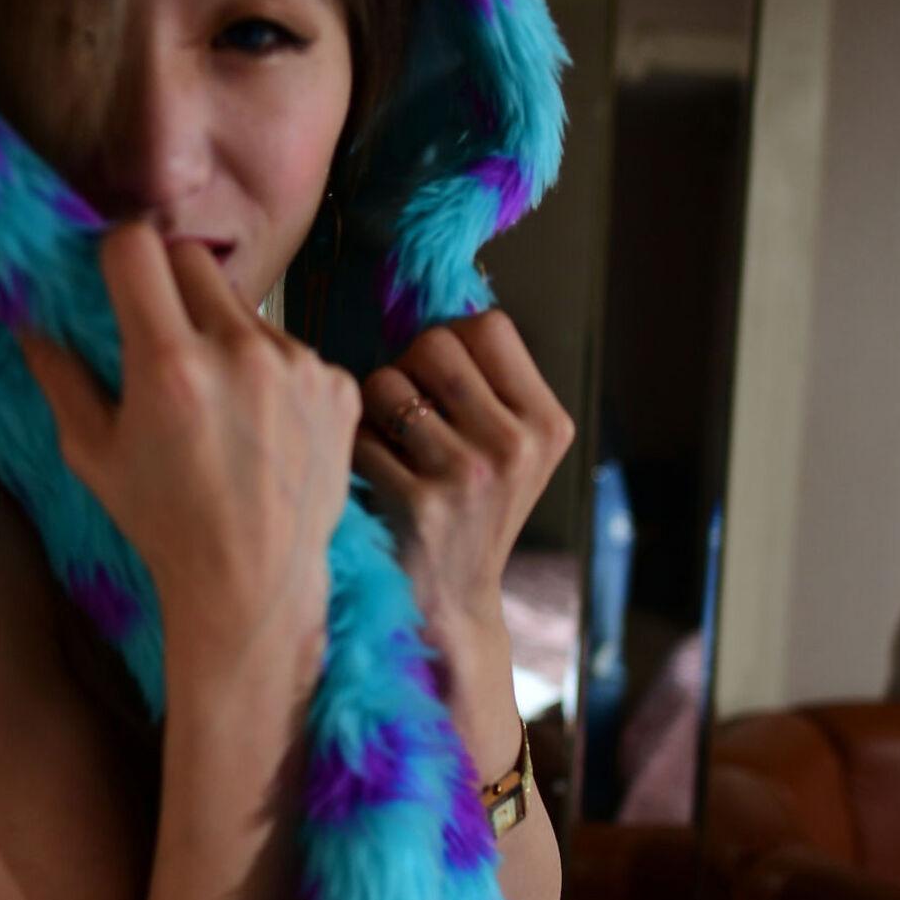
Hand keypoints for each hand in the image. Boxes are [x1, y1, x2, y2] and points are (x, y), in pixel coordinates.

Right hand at [15, 224, 361, 663]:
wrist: (253, 584)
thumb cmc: (161, 523)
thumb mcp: (92, 453)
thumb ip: (59, 375)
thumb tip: (29, 318)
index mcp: (169, 365)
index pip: (136, 246)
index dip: (118, 256)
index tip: (116, 282)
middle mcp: (239, 352)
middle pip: (193, 260)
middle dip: (169, 285)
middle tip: (162, 337)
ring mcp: (299, 365)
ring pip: (245, 308)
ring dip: (223, 335)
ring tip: (218, 404)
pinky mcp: (338, 385)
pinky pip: (291, 348)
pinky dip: (272, 373)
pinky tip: (262, 427)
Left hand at [349, 307, 574, 688]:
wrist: (446, 610)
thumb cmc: (463, 515)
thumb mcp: (507, 451)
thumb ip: (485, 384)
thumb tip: (428, 290)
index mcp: (548, 423)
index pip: (488, 325)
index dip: (450, 345)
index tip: (442, 387)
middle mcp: (519, 445)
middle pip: (434, 343)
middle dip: (406, 371)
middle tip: (405, 419)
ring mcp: (471, 476)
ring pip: (387, 383)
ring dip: (372, 412)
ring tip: (389, 453)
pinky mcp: (419, 505)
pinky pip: (357, 435)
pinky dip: (351, 452)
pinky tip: (368, 485)